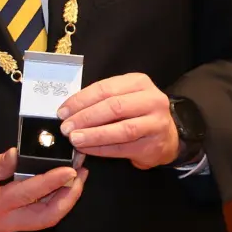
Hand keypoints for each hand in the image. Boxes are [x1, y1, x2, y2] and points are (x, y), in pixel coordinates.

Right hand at [0, 148, 87, 231]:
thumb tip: (20, 154)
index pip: (28, 193)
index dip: (51, 181)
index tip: (69, 168)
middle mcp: (4, 221)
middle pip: (47, 216)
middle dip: (69, 196)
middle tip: (81, 173)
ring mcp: (9, 226)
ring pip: (46, 218)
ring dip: (65, 200)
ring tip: (77, 178)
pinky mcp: (11, 224)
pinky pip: (39, 216)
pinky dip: (54, 202)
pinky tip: (60, 186)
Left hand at [58, 73, 179, 169]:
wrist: (168, 136)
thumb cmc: (138, 113)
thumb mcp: (124, 97)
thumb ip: (101, 100)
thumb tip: (69, 111)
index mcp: (139, 82)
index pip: (105, 89)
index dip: (81, 100)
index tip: (63, 111)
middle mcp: (151, 100)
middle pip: (113, 107)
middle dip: (85, 117)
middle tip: (66, 127)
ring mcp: (156, 123)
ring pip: (121, 129)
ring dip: (93, 135)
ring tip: (75, 139)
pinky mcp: (154, 145)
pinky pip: (123, 147)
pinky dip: (102, 149)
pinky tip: (87, 149)